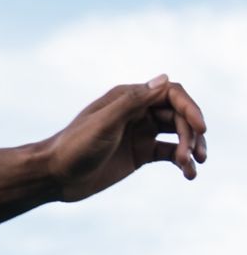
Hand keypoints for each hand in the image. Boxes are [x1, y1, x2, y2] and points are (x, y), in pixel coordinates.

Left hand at [48, 74, 207, 204]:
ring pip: (177, 134)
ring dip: (190, 146)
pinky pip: (168, 153)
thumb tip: (164, 79)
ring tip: (193, 165)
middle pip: (177, 115)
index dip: (189, 108)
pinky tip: (188, 174)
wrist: (54, 176)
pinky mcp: (139, 154)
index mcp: (130, 97)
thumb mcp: (103, 123)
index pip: (171, 94)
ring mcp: (140, 133)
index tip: (200, 128)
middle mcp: (138, 111)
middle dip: (191, 132)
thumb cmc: (74, 146)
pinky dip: (181, 161)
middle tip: (193, 155)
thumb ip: (133, 102)